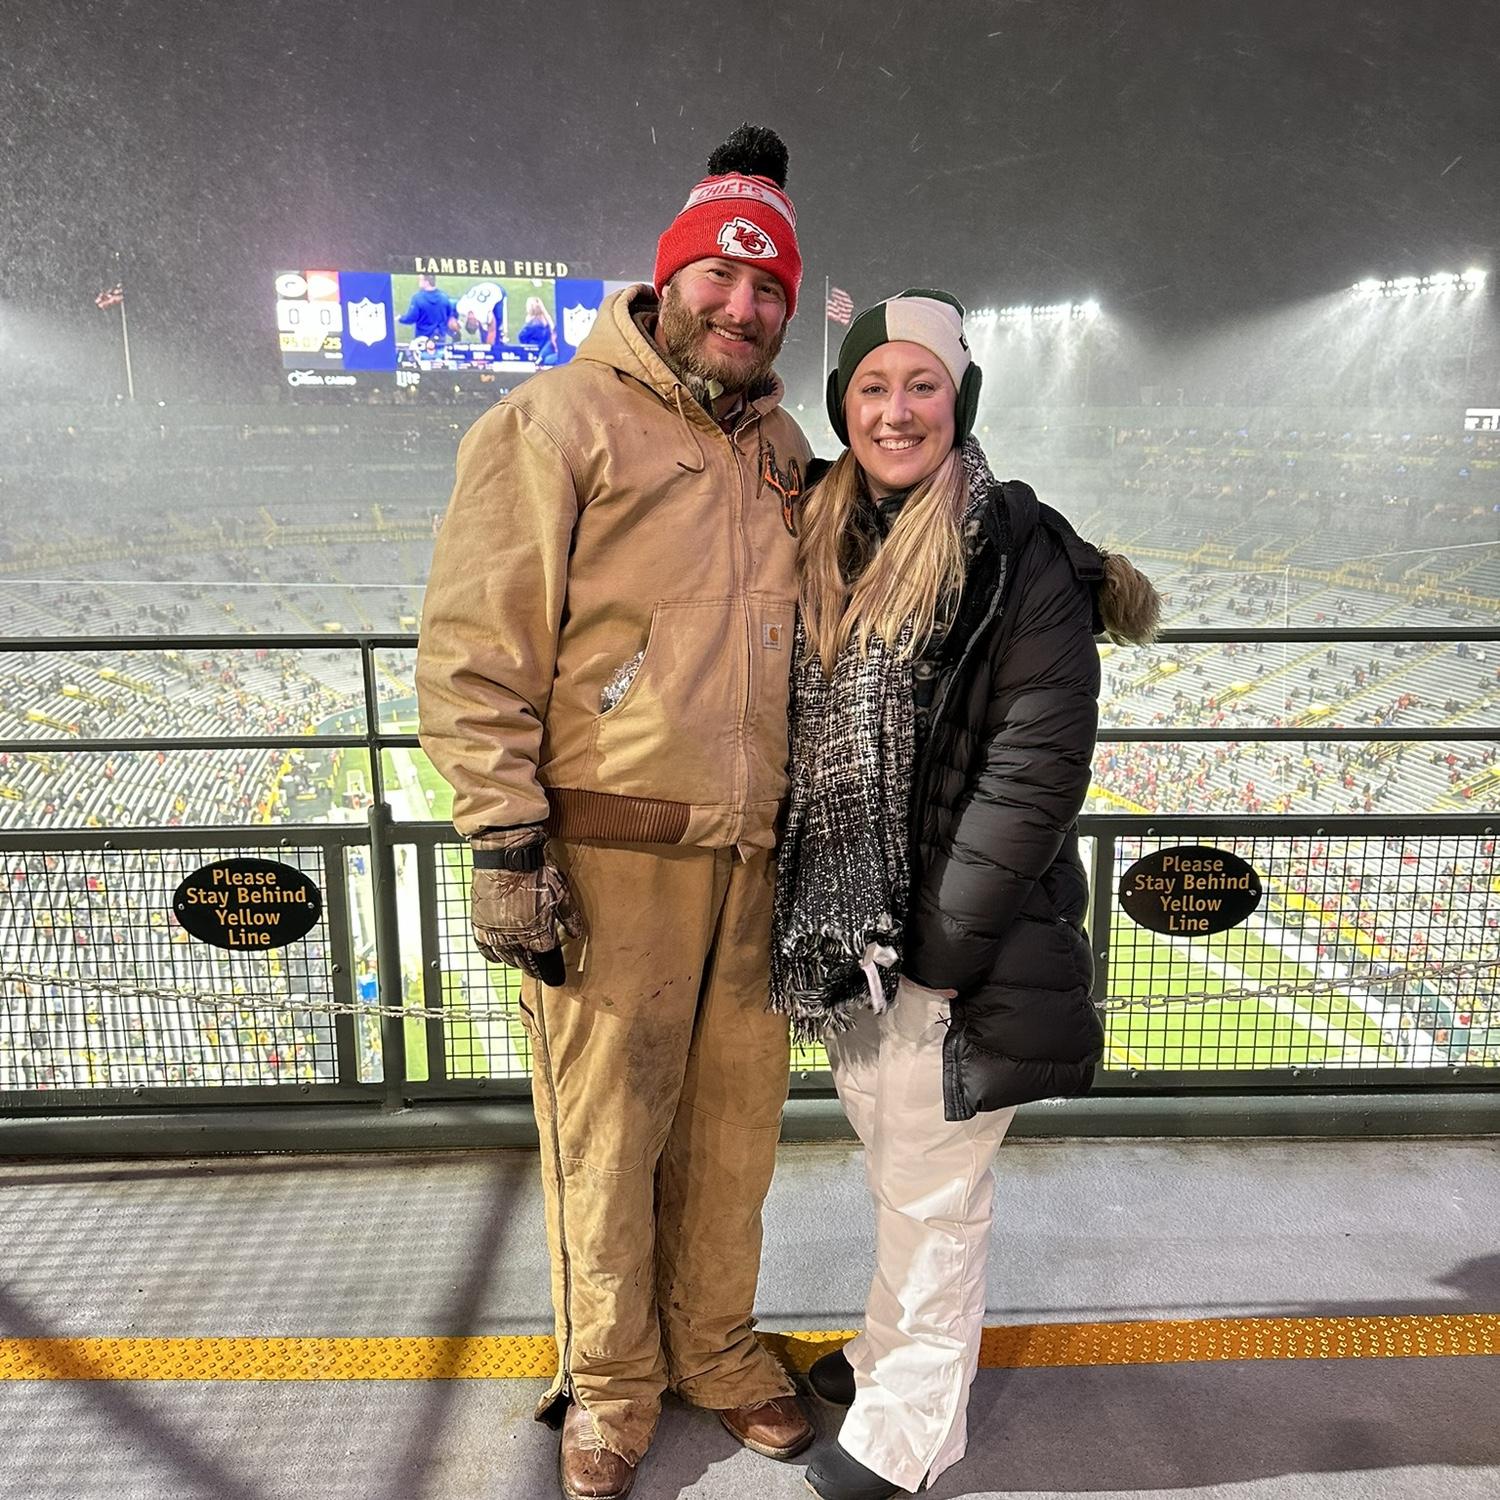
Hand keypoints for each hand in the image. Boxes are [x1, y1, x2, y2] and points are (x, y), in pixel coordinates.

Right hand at [469, 826, 584, 985]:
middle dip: (534, 968)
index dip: (551, 971)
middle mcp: (515, 938)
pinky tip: (499, 956)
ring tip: (522, 962)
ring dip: (516, 962)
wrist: (506, 854)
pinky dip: (493, 955)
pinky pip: (485, 950)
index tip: (556, 978)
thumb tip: (576, 933)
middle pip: (525, 963)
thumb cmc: (536, 871)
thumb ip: (569, 916)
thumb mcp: (561, 893)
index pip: (545, 962)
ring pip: (506, 958)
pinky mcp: (479, 925)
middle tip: (539, 970)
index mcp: (537, 933)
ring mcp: (494, 933)